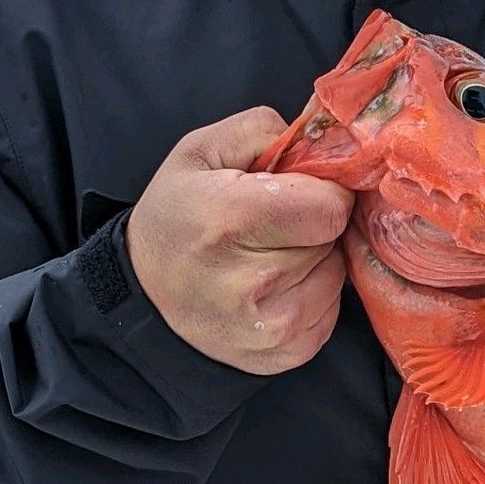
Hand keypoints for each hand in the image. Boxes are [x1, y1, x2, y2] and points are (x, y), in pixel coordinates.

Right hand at [124, 107, 353, 374]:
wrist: (147, 299)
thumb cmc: (176, 217)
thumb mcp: (201, 152)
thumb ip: (263, 130)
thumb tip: (322, 140)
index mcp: (231, 220)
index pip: (330, 206)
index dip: (319, 191)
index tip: (296, 191)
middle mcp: (255, 281)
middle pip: (333, 238)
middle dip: (313, 224)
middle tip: (274, 226)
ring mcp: (274, 326)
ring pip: (337, 273)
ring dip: (315, 260)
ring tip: (270, 256)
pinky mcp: (289, 353)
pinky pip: (332, 308)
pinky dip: (312, 293)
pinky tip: (274, 288)